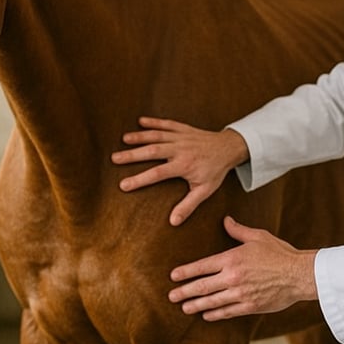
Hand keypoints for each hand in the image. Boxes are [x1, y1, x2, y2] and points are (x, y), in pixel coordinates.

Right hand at [111, 117, 248, 225]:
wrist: (229, 148)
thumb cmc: (215, 171)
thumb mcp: (205, 191)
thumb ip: (188, 206)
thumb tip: (174, 222)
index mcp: (184, 165)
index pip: (157, 173)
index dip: (139, 179)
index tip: (123, 185)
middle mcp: (180, 149)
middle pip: (152, 151)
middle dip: (132, 154)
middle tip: (114, 158)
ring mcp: (181, 137)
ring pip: (156, 135)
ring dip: (139, 136)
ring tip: (123, 140)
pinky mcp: (183, 129)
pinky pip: (166, 124)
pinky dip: (153, 121)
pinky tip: (140, 121)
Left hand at [167, 216, 316, 320]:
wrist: (299, 274)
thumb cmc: (280, 253)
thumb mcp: (258, 236)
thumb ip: (238, 230)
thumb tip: (226, 220)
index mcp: (232, 258)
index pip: (202, 266)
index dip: (186, 272)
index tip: (173, 276)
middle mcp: (233, 277)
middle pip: (202, 286)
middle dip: (184, 292)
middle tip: (171, 296)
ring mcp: (240, 294)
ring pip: (212, 301)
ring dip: (196, 305)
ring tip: (184, 308)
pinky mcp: (250, 306)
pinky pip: (227, 312)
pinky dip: (215, 314)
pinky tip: (206, 315)